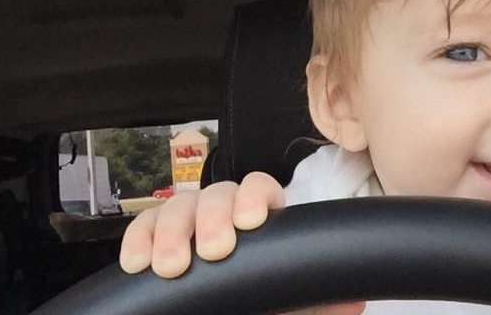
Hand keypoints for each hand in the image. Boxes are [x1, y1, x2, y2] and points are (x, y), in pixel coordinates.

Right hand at [118, 172, 364, 314]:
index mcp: (262, 218)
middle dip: (211, 218)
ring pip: (177, 207)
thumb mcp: (297, 301)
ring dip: (172, 232)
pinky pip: (144, 227)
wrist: (243, 311)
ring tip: (172, 266)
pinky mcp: (156, 240)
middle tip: (214, 252)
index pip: (259, 188)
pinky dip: (138, 239)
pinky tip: (138, 262)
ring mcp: (188, 224)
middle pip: (214, 194)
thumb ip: (320, 298)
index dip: (254, 197)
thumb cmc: (269, 303)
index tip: (251, 222)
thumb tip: (352, 301)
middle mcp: (224, 213)